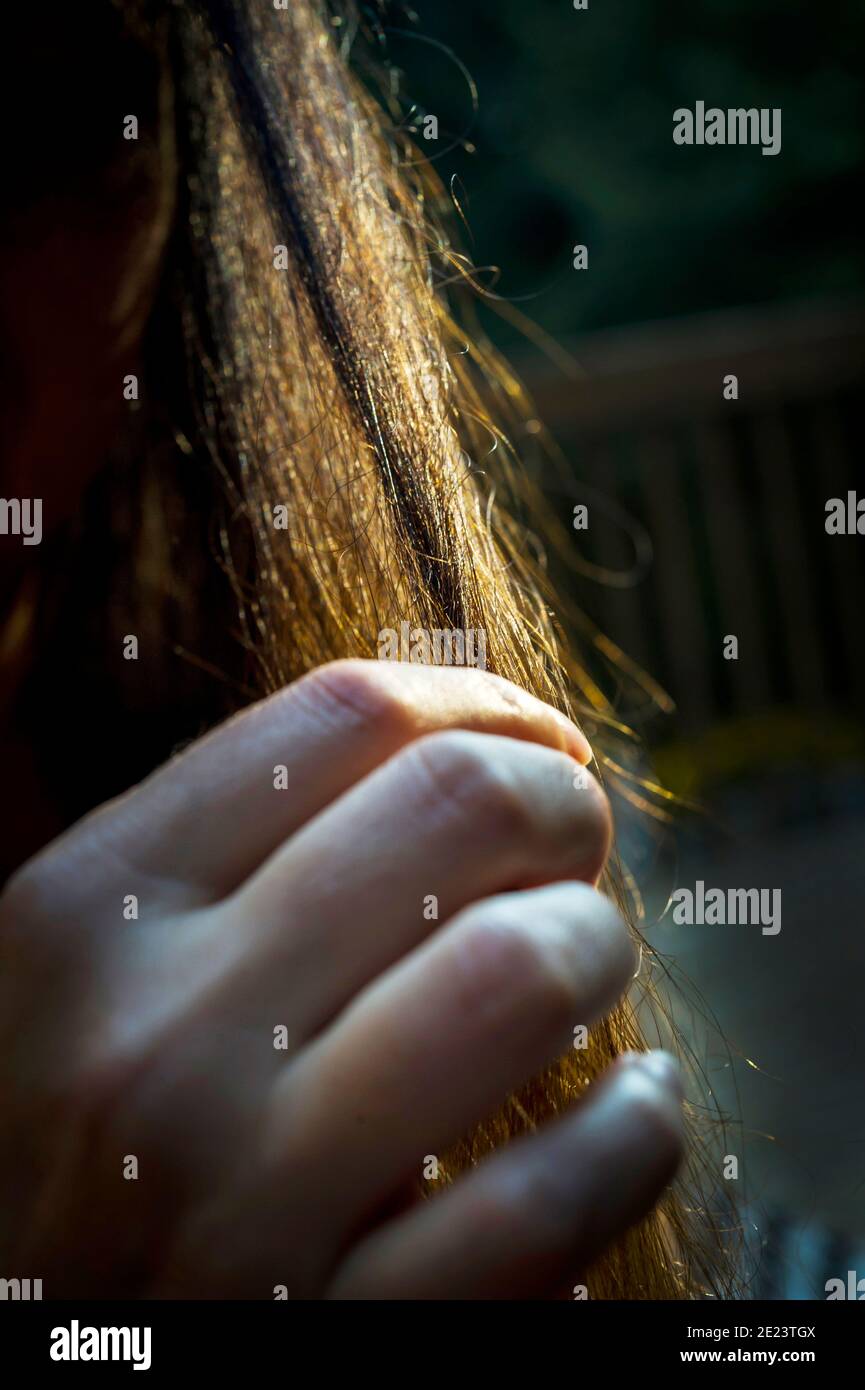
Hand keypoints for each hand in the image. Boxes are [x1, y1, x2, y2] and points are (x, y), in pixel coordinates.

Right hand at [0, 660, 682, 1297]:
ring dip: (593, 947)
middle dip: (560, 804)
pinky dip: (635, 1131)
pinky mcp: (337, 1341)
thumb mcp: (88, 969)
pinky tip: (632, 1109)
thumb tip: (458, 745)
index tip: (535, 740)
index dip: (483, 704)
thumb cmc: (74, 1143)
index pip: (345, 716)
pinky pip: (554, 1196)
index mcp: (90, 912)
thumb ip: (227, 855)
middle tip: (569, 848)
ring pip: (519, 969)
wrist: (30, 1357)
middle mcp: (153, 1039)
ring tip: (582, 966)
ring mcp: (239, 1203)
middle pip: (458, 805)